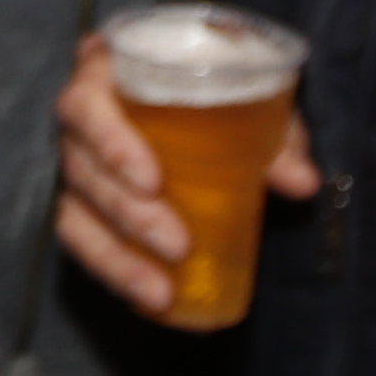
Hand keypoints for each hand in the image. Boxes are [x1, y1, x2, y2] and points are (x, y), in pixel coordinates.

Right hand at [49, 38, 318, 315]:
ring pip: (74, 214)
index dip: (110, 143)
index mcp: (105, 72)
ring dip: (115, 258)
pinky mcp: (81, 204)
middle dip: (128, 214)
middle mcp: (79, 120)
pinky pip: (82, 243)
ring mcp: (75, 164)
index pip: (85, 103)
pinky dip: (115, 274)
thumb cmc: (212, 87)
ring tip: (159, 293)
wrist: (194, 89)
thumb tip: (301, 182)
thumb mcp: (247, 98)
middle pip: (82, 168)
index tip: (152, 181)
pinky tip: (153, 303)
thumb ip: (275, 135)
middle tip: (176, 244)